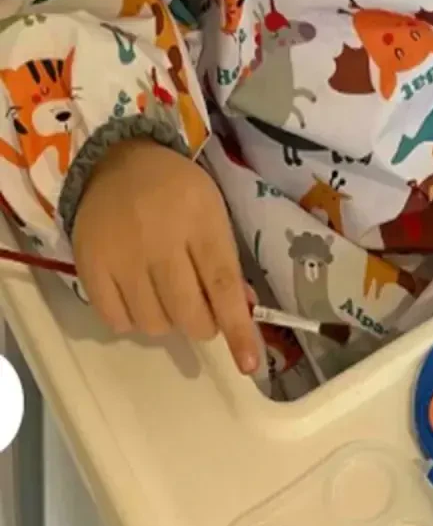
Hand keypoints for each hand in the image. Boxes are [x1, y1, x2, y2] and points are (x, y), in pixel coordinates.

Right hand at [73, 139, 259, 373]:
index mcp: (200, 223)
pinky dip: (134, 321)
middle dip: (203, 325)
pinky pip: (118, 321)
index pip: (223, 287)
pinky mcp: (90, 268)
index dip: (238, 329)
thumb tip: (242, 312)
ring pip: (154, 324)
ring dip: (169, 322)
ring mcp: (121, 257)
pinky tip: (139, 297)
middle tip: (202, 313)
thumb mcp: (213, 214)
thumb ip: (226, 263)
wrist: (116, 162)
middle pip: (188, 314)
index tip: (249, 364)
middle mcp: (159, 242)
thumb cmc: (176, 191)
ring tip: (167, 296)